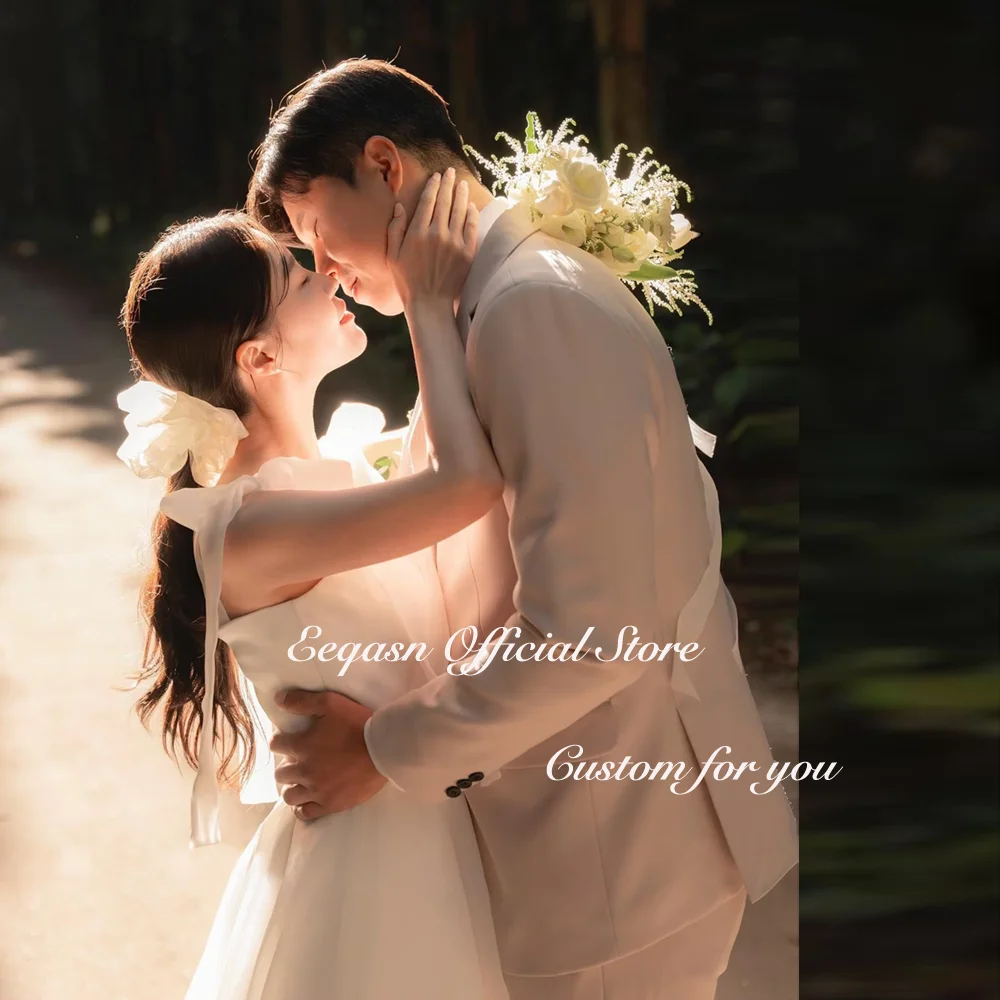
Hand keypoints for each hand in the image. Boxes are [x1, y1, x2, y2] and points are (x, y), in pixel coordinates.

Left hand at [269, 690, 387, 820]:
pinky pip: (304, 813)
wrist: (384, 748)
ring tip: (303, 780)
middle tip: (300, 760)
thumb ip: (302, 701)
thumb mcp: (330, 703)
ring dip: (293, 786)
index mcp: (302, 746)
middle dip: (287, 764)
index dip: (282, 740)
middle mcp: (304, 770)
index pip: (276, 745)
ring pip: (289, 795)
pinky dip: (301, 807)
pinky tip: (307, 799)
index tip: (290, 739)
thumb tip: (278, 699)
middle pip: (281, 773)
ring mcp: (316, 790)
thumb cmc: (357, 723)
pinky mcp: (329, 804)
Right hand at [386, 167, 478, 308]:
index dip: (433, 185)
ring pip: (460, 211)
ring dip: (461, 194)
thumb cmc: (407, 281)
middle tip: (451, 172)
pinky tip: (471, 206)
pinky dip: (472, 215)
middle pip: (445, 201)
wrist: (429, 304)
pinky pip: (471, 228)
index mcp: (417, 233)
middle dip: (448, 183)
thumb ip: (395, 229)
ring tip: (462, 184)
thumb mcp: (392, 255)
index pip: (428, 201)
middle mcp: (437, 234)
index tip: (437, 176)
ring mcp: (454, 243)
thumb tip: (401, 206)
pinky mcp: (467, 253)